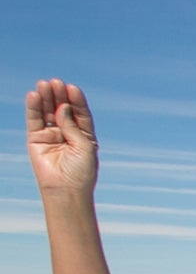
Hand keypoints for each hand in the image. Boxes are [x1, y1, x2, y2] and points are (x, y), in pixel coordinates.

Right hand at [25, 80, 97, 199]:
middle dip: (59, 96)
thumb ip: (72, 126)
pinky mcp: (36, 139)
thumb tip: (62, 106)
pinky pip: (34, 120)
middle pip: (62, 109)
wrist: (66, 190)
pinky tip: (34, 95)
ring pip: (47, 112)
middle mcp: (67, 133)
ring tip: (44, 84)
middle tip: (56, 82)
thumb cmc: (81, 171)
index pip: (80, 113)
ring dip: (45, 98)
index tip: (72, 88)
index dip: (76, 100)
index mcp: (84, 135)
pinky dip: (33, 107)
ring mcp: (51, 135)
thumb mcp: (84, 146)